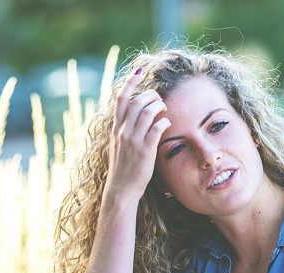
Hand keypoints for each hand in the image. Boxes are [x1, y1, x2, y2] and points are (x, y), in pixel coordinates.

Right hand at [104, 68, 171, 201]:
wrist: (121, 189)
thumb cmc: (123, 167)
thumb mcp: (118, 145)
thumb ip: (124, 129)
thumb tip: (134, 115)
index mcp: (115, 128)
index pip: (121, 99)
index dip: (130, 82)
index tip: (138, 71)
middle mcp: (123, 131)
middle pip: (137, 101)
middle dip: (151, 95)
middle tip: (159, 98)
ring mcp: (133, 140)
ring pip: (148, 111)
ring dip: (159, 106)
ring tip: (165, 109)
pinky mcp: (145, 150)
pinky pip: (157, 128)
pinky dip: (164, 122)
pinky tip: (167, 124)